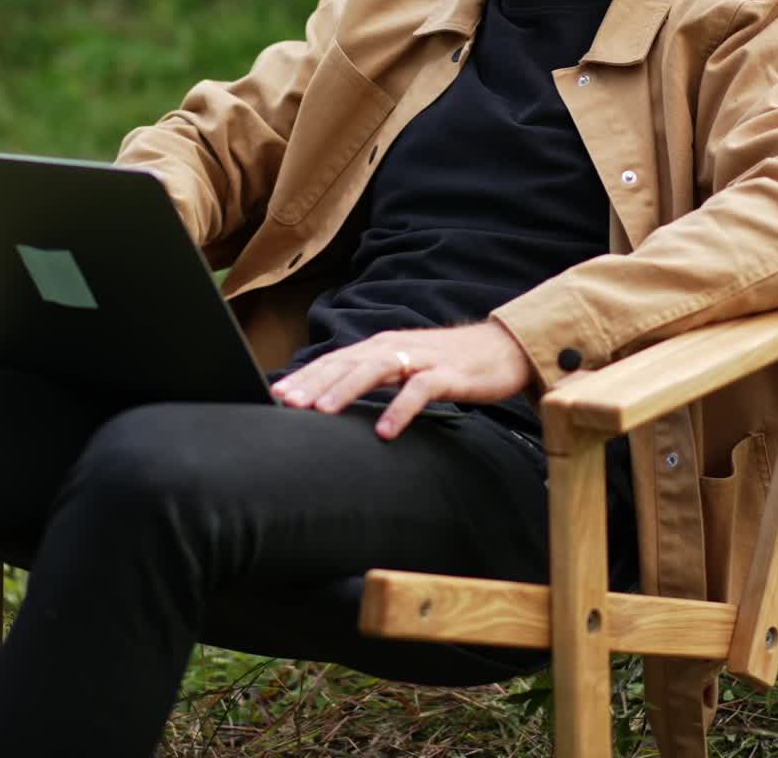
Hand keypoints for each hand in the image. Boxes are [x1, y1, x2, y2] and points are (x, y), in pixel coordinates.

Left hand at [271, 321, 533, 439]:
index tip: (275, 396)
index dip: (305, 376)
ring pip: (376, 369)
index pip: (335, 360)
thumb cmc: (447, 363)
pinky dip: (400, 408)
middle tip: (285, 404)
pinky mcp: (448, 374)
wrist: (502, 349)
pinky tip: (385, 430)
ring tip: (322, 412)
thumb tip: (330, 398)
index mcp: (380, 347)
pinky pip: (420, 390)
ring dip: (346, 389)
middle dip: (314, 382)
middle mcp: (395, 347)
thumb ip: (371, 377)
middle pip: (347, 362)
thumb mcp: (403, 368)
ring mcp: (421, 359)